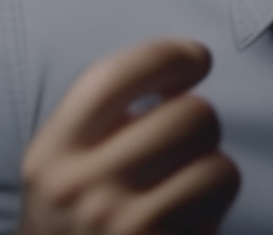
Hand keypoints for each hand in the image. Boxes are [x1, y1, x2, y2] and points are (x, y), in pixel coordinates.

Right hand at [18, 40, 239, 234]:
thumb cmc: (78, 219)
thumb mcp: (64, 162)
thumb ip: (105, 111)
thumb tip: (182, 61)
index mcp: (52, 152)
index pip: (115, 76)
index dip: (170, 54)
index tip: (196, 60)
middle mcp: (79, 188)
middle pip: (189, 114)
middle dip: (201, 123)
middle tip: (185, 144)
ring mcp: (120, 227)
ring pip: (216, 162)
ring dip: (213, 169)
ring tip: (187, 184)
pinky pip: (220, 201)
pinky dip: (216, 204)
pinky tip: (190, 218)